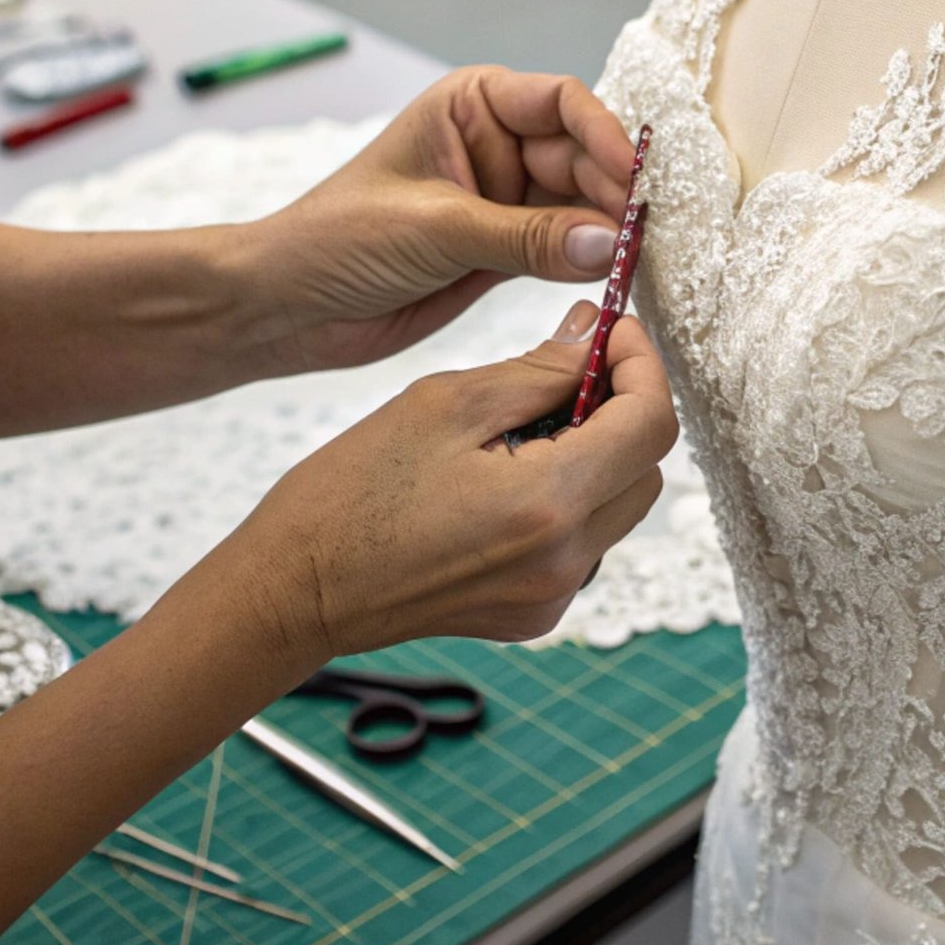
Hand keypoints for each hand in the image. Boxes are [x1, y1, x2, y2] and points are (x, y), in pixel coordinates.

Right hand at [234, 303, 675, 657]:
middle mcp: (566, 561)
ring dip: (600, 452)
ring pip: (622, 504)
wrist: (292, 590)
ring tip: (532, 421)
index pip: (652, 423)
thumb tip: (596, 333)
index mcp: (549, 503)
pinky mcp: (534, 613)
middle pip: (647, 466)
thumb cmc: (352, 490)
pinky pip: (586, 541)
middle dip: (624, 406)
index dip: (643, 364)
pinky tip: (512, 472)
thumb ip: (539, 367)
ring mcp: (552, 596)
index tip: (615, 331)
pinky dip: (572, 497)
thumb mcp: (447, 402)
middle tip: (573, 366)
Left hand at [239, 67, 635, 374]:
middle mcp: (496, 145)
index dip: (602, 135)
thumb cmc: (335, 241)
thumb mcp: (434, 229)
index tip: (629, 177)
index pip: (560, 102)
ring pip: (581, 206)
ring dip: (606, 231)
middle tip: (637, 235)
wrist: (286, 308)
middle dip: (611, 191)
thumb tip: (607, 243)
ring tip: (630, 260)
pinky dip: (589, 263)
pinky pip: (565, 250)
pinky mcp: (507, 251)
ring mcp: (505, 200)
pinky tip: (610, 277)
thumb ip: (525, 237)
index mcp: (471, 106)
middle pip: (581, 156)